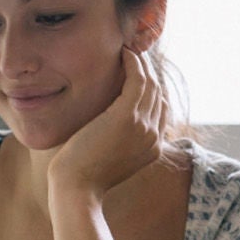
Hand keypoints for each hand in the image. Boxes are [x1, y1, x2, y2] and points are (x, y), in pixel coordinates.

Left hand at [48, 47, 167, 203]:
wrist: (76, 188)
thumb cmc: (82, 175)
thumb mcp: (108, 159)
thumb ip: (119, 141)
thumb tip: (109, 123)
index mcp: (153, 149)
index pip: (162, 110)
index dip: (152, 89)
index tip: (138, 73)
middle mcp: (154, 136)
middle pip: (159, 94)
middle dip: (148, 71)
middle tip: (134, 54)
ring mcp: (143, 126)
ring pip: (151, 83)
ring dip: (141, 63)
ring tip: (128, 51)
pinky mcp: (127, 116)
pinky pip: (138, 80)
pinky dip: (134, 63)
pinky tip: (123, 54)